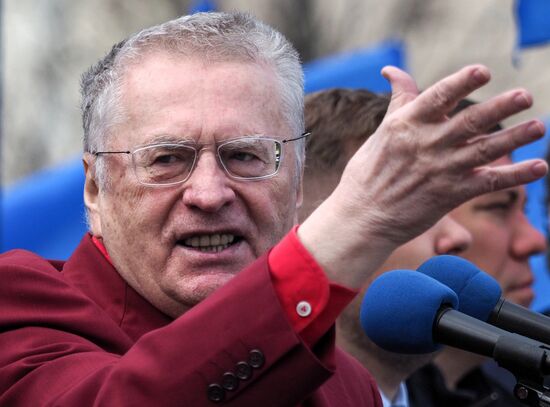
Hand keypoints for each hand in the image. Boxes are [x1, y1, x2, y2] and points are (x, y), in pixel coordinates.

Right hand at [299, 65, 545, 287]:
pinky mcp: (450, 194)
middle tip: (525, 95)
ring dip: (515, 137)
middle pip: (471, 121)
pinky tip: (539, 167)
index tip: (483, 71)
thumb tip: (392, 70)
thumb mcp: (382, 132)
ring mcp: (440, 170)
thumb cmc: (367, 173)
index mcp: (406, 125)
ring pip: (485, 149)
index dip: (462, 82)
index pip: (439, 96)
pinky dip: (516, 175)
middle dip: (500, 107)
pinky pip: (489, 182)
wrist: (362, 218)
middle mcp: (426, 144)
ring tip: (539, 127)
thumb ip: (399, 101)